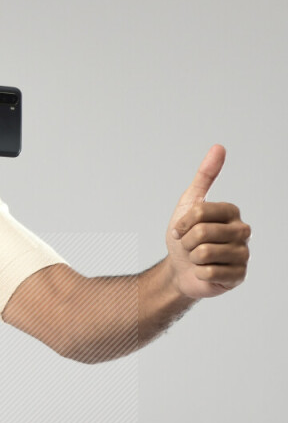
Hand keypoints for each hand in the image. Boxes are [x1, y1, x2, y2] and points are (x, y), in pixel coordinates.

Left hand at [165, 145, 250, 298]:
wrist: (179, 270)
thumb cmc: (185, 237)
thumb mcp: (189, 204)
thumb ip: (204, 176)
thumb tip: (219, 147)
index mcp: (231, 211)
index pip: (200, 211)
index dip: (182, 223)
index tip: (180, 230)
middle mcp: (242, 231)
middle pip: (202, 232)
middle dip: (187, 242)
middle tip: (190, 247)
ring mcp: (242, 254)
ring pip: (205, 253)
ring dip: (193, 258)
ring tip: (197, 259)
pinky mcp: (238, 275)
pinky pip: (210, 272)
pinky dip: (199, 274)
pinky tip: (203, 272)